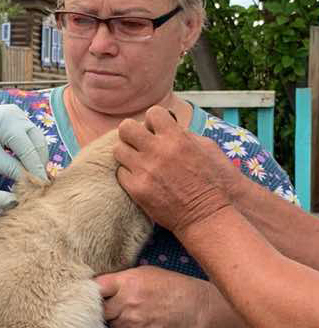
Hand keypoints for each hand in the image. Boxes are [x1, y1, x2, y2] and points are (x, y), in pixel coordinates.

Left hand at [0, 104, 48, 179]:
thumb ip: (14, 170)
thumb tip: (32, 182)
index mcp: (10, 121)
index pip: (30, 150)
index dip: (36, 170)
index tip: (42, 187)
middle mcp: (17, 114)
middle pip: (37, 142)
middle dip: (39, 163)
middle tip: (40, 183)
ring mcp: (17, 114)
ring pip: (35, 139)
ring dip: (35, 156)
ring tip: (35, 175)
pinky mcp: (14, 118)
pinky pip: (27, 135)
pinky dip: (28, 150)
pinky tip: (27, 164)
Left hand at [96, 266, 208, 327]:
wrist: (191, 306)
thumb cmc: (167, 285)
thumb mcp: (144, 273)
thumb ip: (121, 279)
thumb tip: (100, 286)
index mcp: (126, 282)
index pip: (96, 288)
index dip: (90, 292)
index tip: (90, 294)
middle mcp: (126, 302)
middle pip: (100, 311)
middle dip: (104, 310)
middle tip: (112, 306)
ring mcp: (133, 321)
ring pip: (112, 325)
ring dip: (116, 321)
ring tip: (129, 313)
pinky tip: (137, 323)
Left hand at [115, 106, 230, 232]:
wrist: (205, 215)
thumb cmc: (208, 181)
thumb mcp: (204, 149)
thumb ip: (182, 133)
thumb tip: (166, 123)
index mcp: (177, 139)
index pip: (152, 113)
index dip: (152, 120)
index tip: (154, 129)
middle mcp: (158, 151)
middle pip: (126, 128)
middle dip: (130, 132)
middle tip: (136, 141)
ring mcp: (145, 170)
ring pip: (118, 149)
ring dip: (126, 153)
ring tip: (136, 160)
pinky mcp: (137, 189)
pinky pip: (120, 172)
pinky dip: (128, 173)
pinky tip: (139, 177)